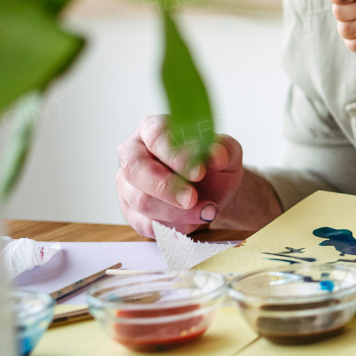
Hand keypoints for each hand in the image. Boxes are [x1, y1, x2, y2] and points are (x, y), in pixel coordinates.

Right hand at [116, 115, 243, 237]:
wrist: (214, 193)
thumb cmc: (214, 167)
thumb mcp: (227, 153)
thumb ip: (224, 150)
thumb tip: (216, 154)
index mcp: (153, 128)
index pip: (156, 137)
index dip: (176, 156)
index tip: (198, 173)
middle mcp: (133, 154)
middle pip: (135, 169)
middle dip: (166, 187)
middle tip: (192, 199)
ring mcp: (127, 184)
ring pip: (141, 201)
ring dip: (176, 212)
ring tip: (207, 210)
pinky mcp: (130, 212)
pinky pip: (145, 223)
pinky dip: (173, 226)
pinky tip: (194, 221)